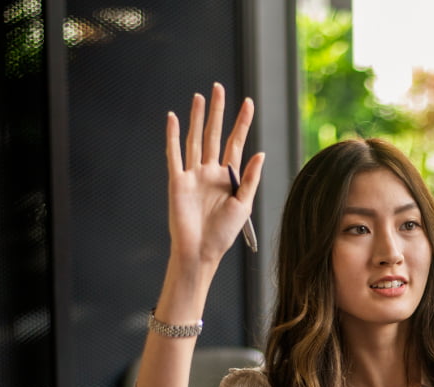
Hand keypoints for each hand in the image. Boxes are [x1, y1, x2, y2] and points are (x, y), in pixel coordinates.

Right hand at [165, 83, 263, 286]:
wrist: (201, 251)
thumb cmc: (224, 233)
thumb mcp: (244, 205)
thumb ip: (250, 179)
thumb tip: (260, 153)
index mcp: (229, 177)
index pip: (236, 143)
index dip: (242, 123)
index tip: (249, 103)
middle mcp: (210, 172)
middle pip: (214, 134)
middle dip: (218, 112)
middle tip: (219, 88)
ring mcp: (193, 175)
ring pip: (195, 139)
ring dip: (197, 118)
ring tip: (200, 97)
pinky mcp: (177, 181)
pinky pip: (174, 154)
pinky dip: (173, 136)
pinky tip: (174, 118)